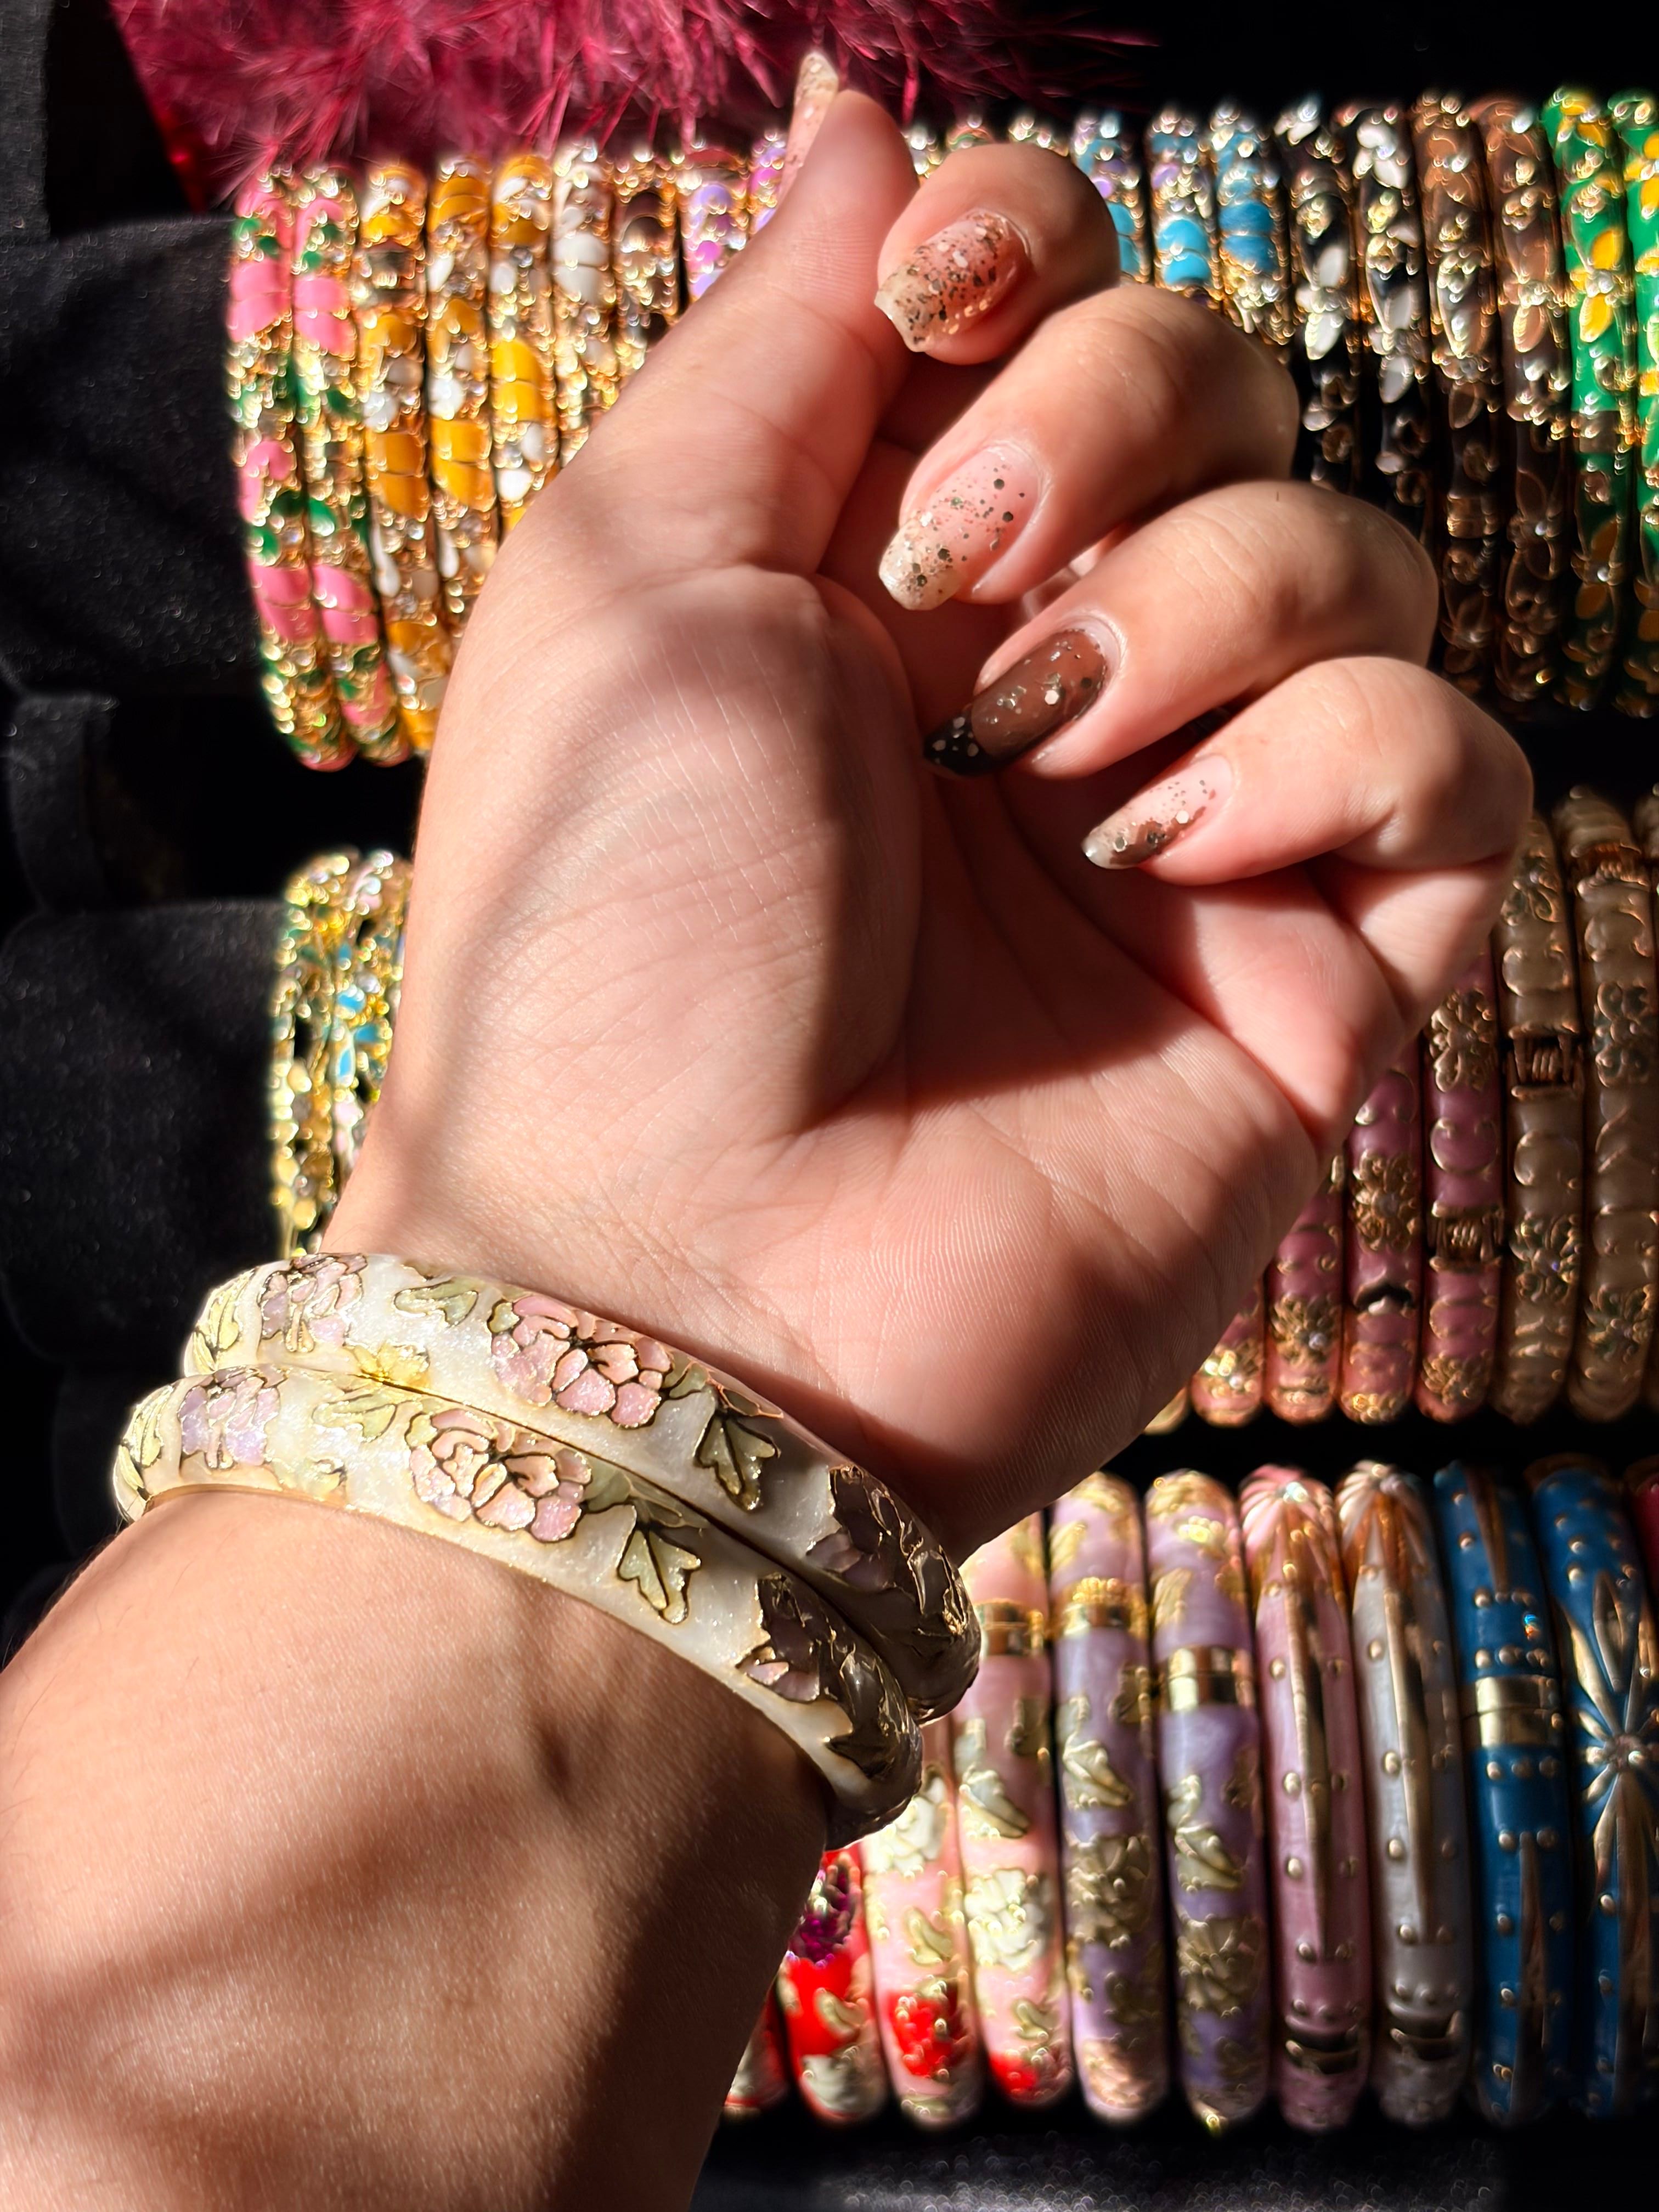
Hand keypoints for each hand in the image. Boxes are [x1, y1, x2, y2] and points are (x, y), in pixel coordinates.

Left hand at [334, 91, 1528, 1552]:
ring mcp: (1190, 827)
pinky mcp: (1313, 969)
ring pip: (1359, 556)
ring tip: (1046, 758)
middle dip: (1111, 429)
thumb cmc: (612, 927)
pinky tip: (1172, 854)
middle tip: (960, 598)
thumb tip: (871, 113)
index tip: (959, 303)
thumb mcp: (640, 567)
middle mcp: (1050, 680)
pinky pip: (1452, 759)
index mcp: (888, 573)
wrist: (684, 1271)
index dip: (1044, 259)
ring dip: (1208, 606)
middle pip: (1229, 392)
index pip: (1063, 307)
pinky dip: (1336, 760)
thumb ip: (783, 332)